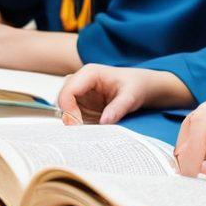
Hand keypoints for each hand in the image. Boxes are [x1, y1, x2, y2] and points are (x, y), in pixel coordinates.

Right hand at [57, 65, 192, 125]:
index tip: (78, 126)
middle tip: (82, 132)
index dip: (69, 110)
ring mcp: (80, 92)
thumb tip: (104, 122)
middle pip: (62, 100)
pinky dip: (79, 123)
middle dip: (70, 117)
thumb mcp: (131, 97)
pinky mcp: (82, 102)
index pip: (67, 92)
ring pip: (65, 109)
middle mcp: (81, 81)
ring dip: (74, 121)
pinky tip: (90, 128)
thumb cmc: (136, 86)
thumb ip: (118, 108)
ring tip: (88, 130)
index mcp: (89, 73)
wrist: (143, 86)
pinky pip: (73, 114)